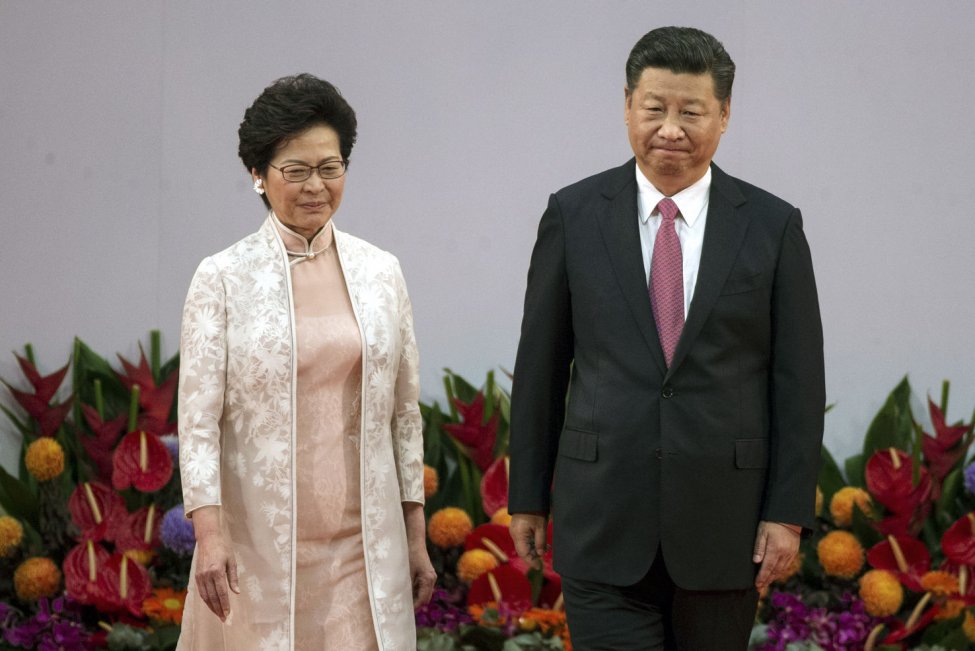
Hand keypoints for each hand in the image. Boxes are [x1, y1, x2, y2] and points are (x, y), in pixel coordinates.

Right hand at [190, 507, 239, 621]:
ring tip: (218, 614)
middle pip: (212, 597)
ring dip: (212, 607)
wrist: (208, 538)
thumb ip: (233, 578)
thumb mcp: (232, 562)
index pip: (221, 593)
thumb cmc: (223, 548)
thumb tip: (236, 593)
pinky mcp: (197, 576)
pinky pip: (201, 592)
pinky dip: (206, 600)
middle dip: (218, 609)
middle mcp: (206, 575)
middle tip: (224, 619)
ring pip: (205, 596)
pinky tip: (211, 604)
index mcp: (217, 571)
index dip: (225, 605)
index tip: (228, 614)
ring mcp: (200, 576)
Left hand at [409, 544, 436, 607]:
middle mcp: (432, 579)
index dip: (415, 606)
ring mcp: (431, 576)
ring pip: (425, 593)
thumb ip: (407, 586)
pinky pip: (424, 587)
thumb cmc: (411, 556)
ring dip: (416, 597)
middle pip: (426, 598)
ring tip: (405, 600)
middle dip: (417, 603)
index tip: (406, 612)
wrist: (415, 542)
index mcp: (428, 580)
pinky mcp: (428, 574)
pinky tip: (408, 590)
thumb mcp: (407, 572)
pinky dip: (417, 590)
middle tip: (405, 608)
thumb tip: (403, 599)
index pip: (423, 599)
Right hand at [509, 512, 547, 569]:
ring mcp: (515, 531)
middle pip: (523, 550)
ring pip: (523, 545)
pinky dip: (531, 543)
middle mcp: (514, 534)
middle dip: (533, 555)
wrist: (528, 497)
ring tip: (547, 548)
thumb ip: (540, 541)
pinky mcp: (517, 529)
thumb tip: (541, 554)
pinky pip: (523, 540)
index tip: (539, 567)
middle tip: (545, 557)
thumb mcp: (541, 527)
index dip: (531, 561)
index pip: (523, 553)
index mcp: (519, 534)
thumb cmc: (535, 511)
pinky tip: (541, 543)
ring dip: (533, 549)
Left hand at [753, 520, 800, 590]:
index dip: (762, 577)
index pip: (767, 567)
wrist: (789, 517)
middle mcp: (784, 554)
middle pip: (775, 571)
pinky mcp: (794, 553)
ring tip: (765, 583)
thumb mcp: (762, 532)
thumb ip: (759, 547)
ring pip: (781, 570)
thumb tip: (756, 562)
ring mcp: (790, 554)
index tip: (757, 585)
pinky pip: (787, 566)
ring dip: (773, 578)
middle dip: (767, 580)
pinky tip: (775, 574)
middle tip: (759, 588)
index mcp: (775, 549)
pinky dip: (780, 572)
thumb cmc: (772, 523)